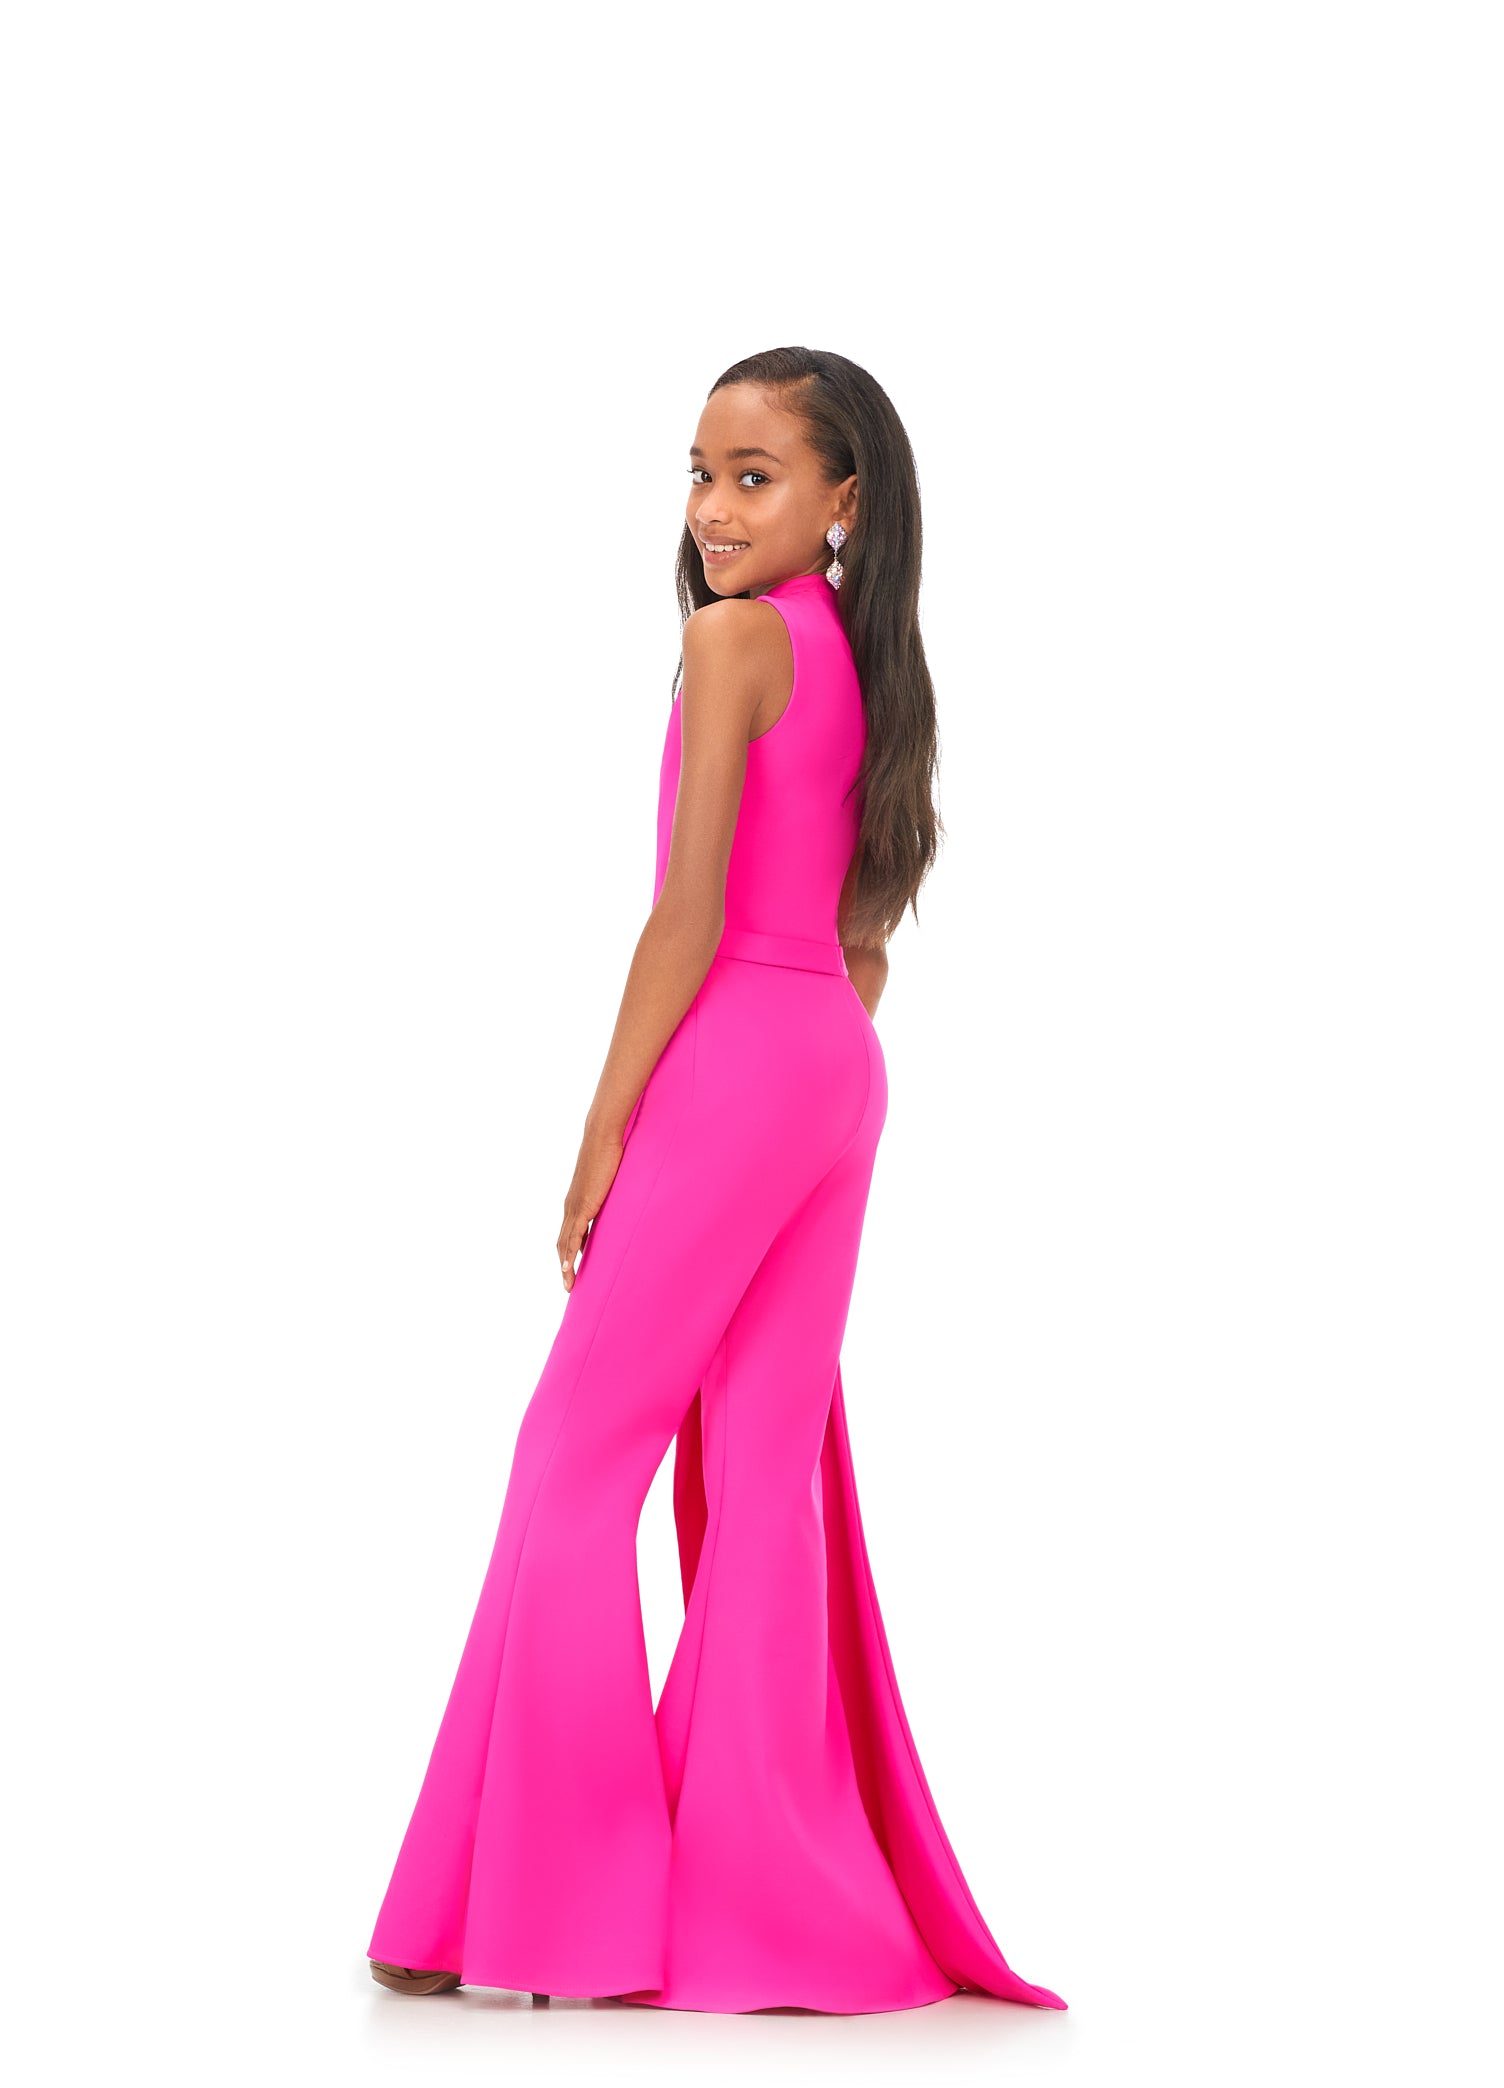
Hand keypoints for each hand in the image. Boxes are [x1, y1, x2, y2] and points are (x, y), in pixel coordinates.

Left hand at [557, 1125, 625, 1291]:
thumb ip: (614, 1193)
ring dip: (565, 1266)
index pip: (569, 1233)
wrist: (602, 1138)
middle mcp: (571, 1207)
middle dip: (564, 1265)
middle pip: (563, 1243)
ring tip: (568, 1284)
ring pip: (565, 1244)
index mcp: (576, 1202)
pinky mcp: (582, 1207)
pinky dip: (569, 1254)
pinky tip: (568, 1268)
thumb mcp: (611, 1180)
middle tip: (568, 1285)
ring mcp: (574, 1207)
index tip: (572, 1269)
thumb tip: (625, 1198)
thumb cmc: (610, 1153)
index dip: (569, 1252)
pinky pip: (574, 1237)